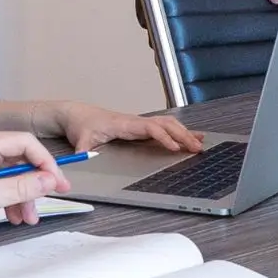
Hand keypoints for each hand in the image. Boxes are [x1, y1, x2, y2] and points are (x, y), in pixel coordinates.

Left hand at [0, 130, 71, 244]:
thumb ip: (20, 187)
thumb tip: (50, 180)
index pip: (25, 143)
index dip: (45, 162)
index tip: (57, 183)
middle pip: (21, 158)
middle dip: (35, 182)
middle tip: (49, 201)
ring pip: (13, 172)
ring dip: (24, 194)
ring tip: (27, 218)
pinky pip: (2, 180)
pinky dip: (11, 196)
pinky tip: (14, 215)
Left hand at [51, 101, 203, 155]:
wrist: (77, 114)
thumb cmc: (81, 125)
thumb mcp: (80, 140)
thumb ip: (84, 152)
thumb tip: (87, 162)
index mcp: (124, 124)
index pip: (149, 128)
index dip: (163, 137)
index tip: (174, 148)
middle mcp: (135, 121)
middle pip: (165, 124)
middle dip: (182, 135)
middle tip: (195, 149)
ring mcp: (139, 123)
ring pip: (168, 123)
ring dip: (184, 132)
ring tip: (199, 143)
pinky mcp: (140, 127)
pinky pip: (164, 126)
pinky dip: (179, 131)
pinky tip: (190, 137)